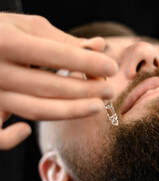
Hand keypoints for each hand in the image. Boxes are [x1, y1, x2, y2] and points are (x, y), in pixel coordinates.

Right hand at [0, 13, 118, 149]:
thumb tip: (100, 46)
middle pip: (48, 86)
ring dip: (69, 111)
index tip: (112, 67)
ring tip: (97, 107)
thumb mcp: (27, 28)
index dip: (86, 61)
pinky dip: (9, 139)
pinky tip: (27, 131)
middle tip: (109, 90)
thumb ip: (63, 40)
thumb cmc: (2, 33)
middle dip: (84, 89)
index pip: (55, 55)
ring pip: (34, 109)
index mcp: (7, 42)